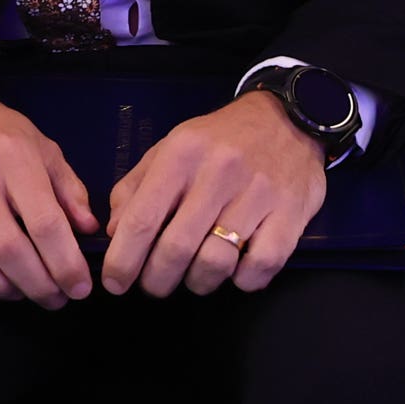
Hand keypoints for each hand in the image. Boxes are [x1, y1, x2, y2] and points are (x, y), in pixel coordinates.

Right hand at [0, 68, 95, 308]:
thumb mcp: (40, 146)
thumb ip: (68, 188)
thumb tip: (88, 231)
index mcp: (14, 156)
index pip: (44, 222)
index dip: (65, 263)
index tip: (78, 289)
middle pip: (5, 247)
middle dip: (35, 284)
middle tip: (52, 298)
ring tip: (15, 291)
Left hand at [102, 89, 326, 299]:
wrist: (287, 119)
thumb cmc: (221, 140)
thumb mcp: (170, 149)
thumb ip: (135, 188)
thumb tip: (115, 233)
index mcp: (182, 155)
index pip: (142, 219)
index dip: (123, 261)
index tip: (114, 283)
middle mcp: (219, 172)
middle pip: (176, 249)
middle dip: (157, 280)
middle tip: (155, 284)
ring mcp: (258, 194)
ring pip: (216, 263)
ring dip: (198, 282)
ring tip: (196, 274)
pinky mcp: (291, 213)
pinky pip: (259, 267)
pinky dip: (242, 280)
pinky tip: (236, 269)